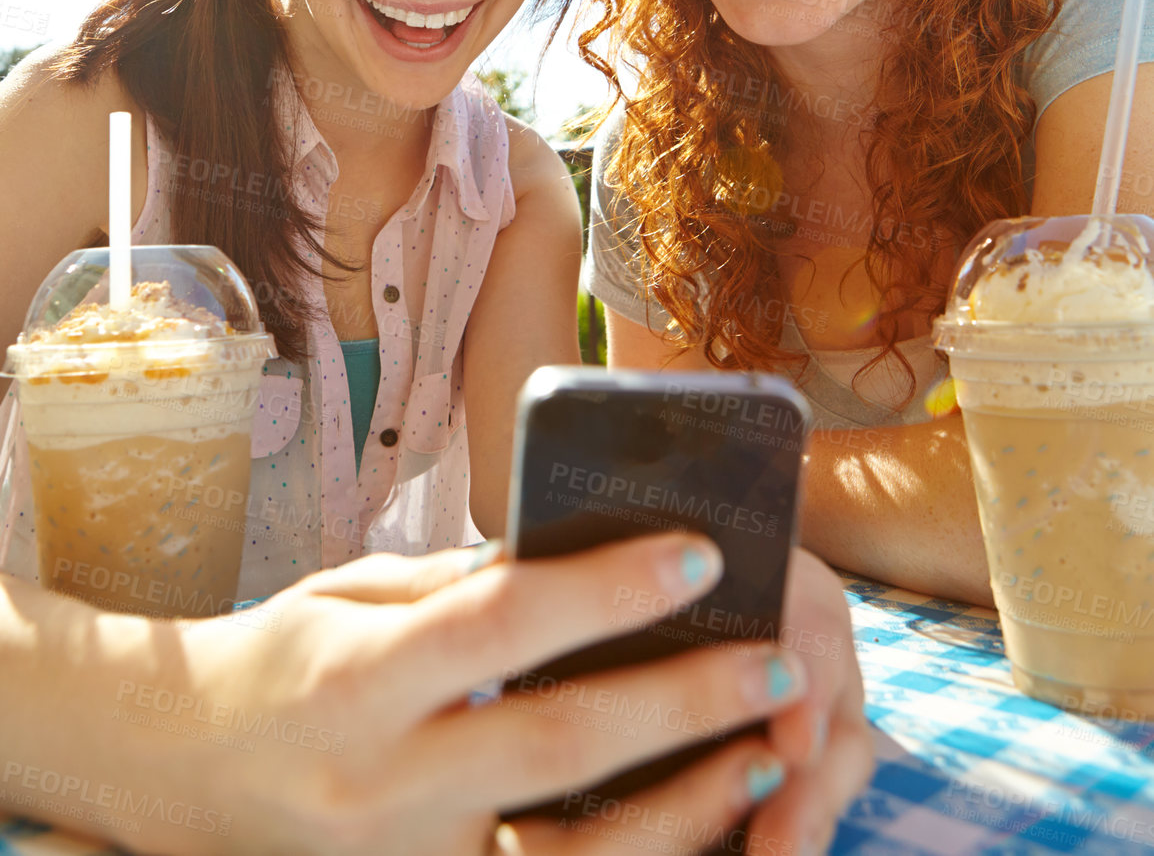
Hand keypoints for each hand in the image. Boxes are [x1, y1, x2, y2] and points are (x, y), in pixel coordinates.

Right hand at [1, 538, 869, 855]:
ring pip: (568, 855)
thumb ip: (464, 589)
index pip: (500, 624)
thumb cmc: (283, 656)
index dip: (606, 589)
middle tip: (779, 663)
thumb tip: (582, 567)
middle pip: (557, 747)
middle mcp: (385, 780)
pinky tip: (698, 830)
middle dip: (681, 705)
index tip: (699, 551)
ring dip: (683, 809)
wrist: (183, 770)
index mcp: (360, 675)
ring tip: (764, 753)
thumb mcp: (358, 593)